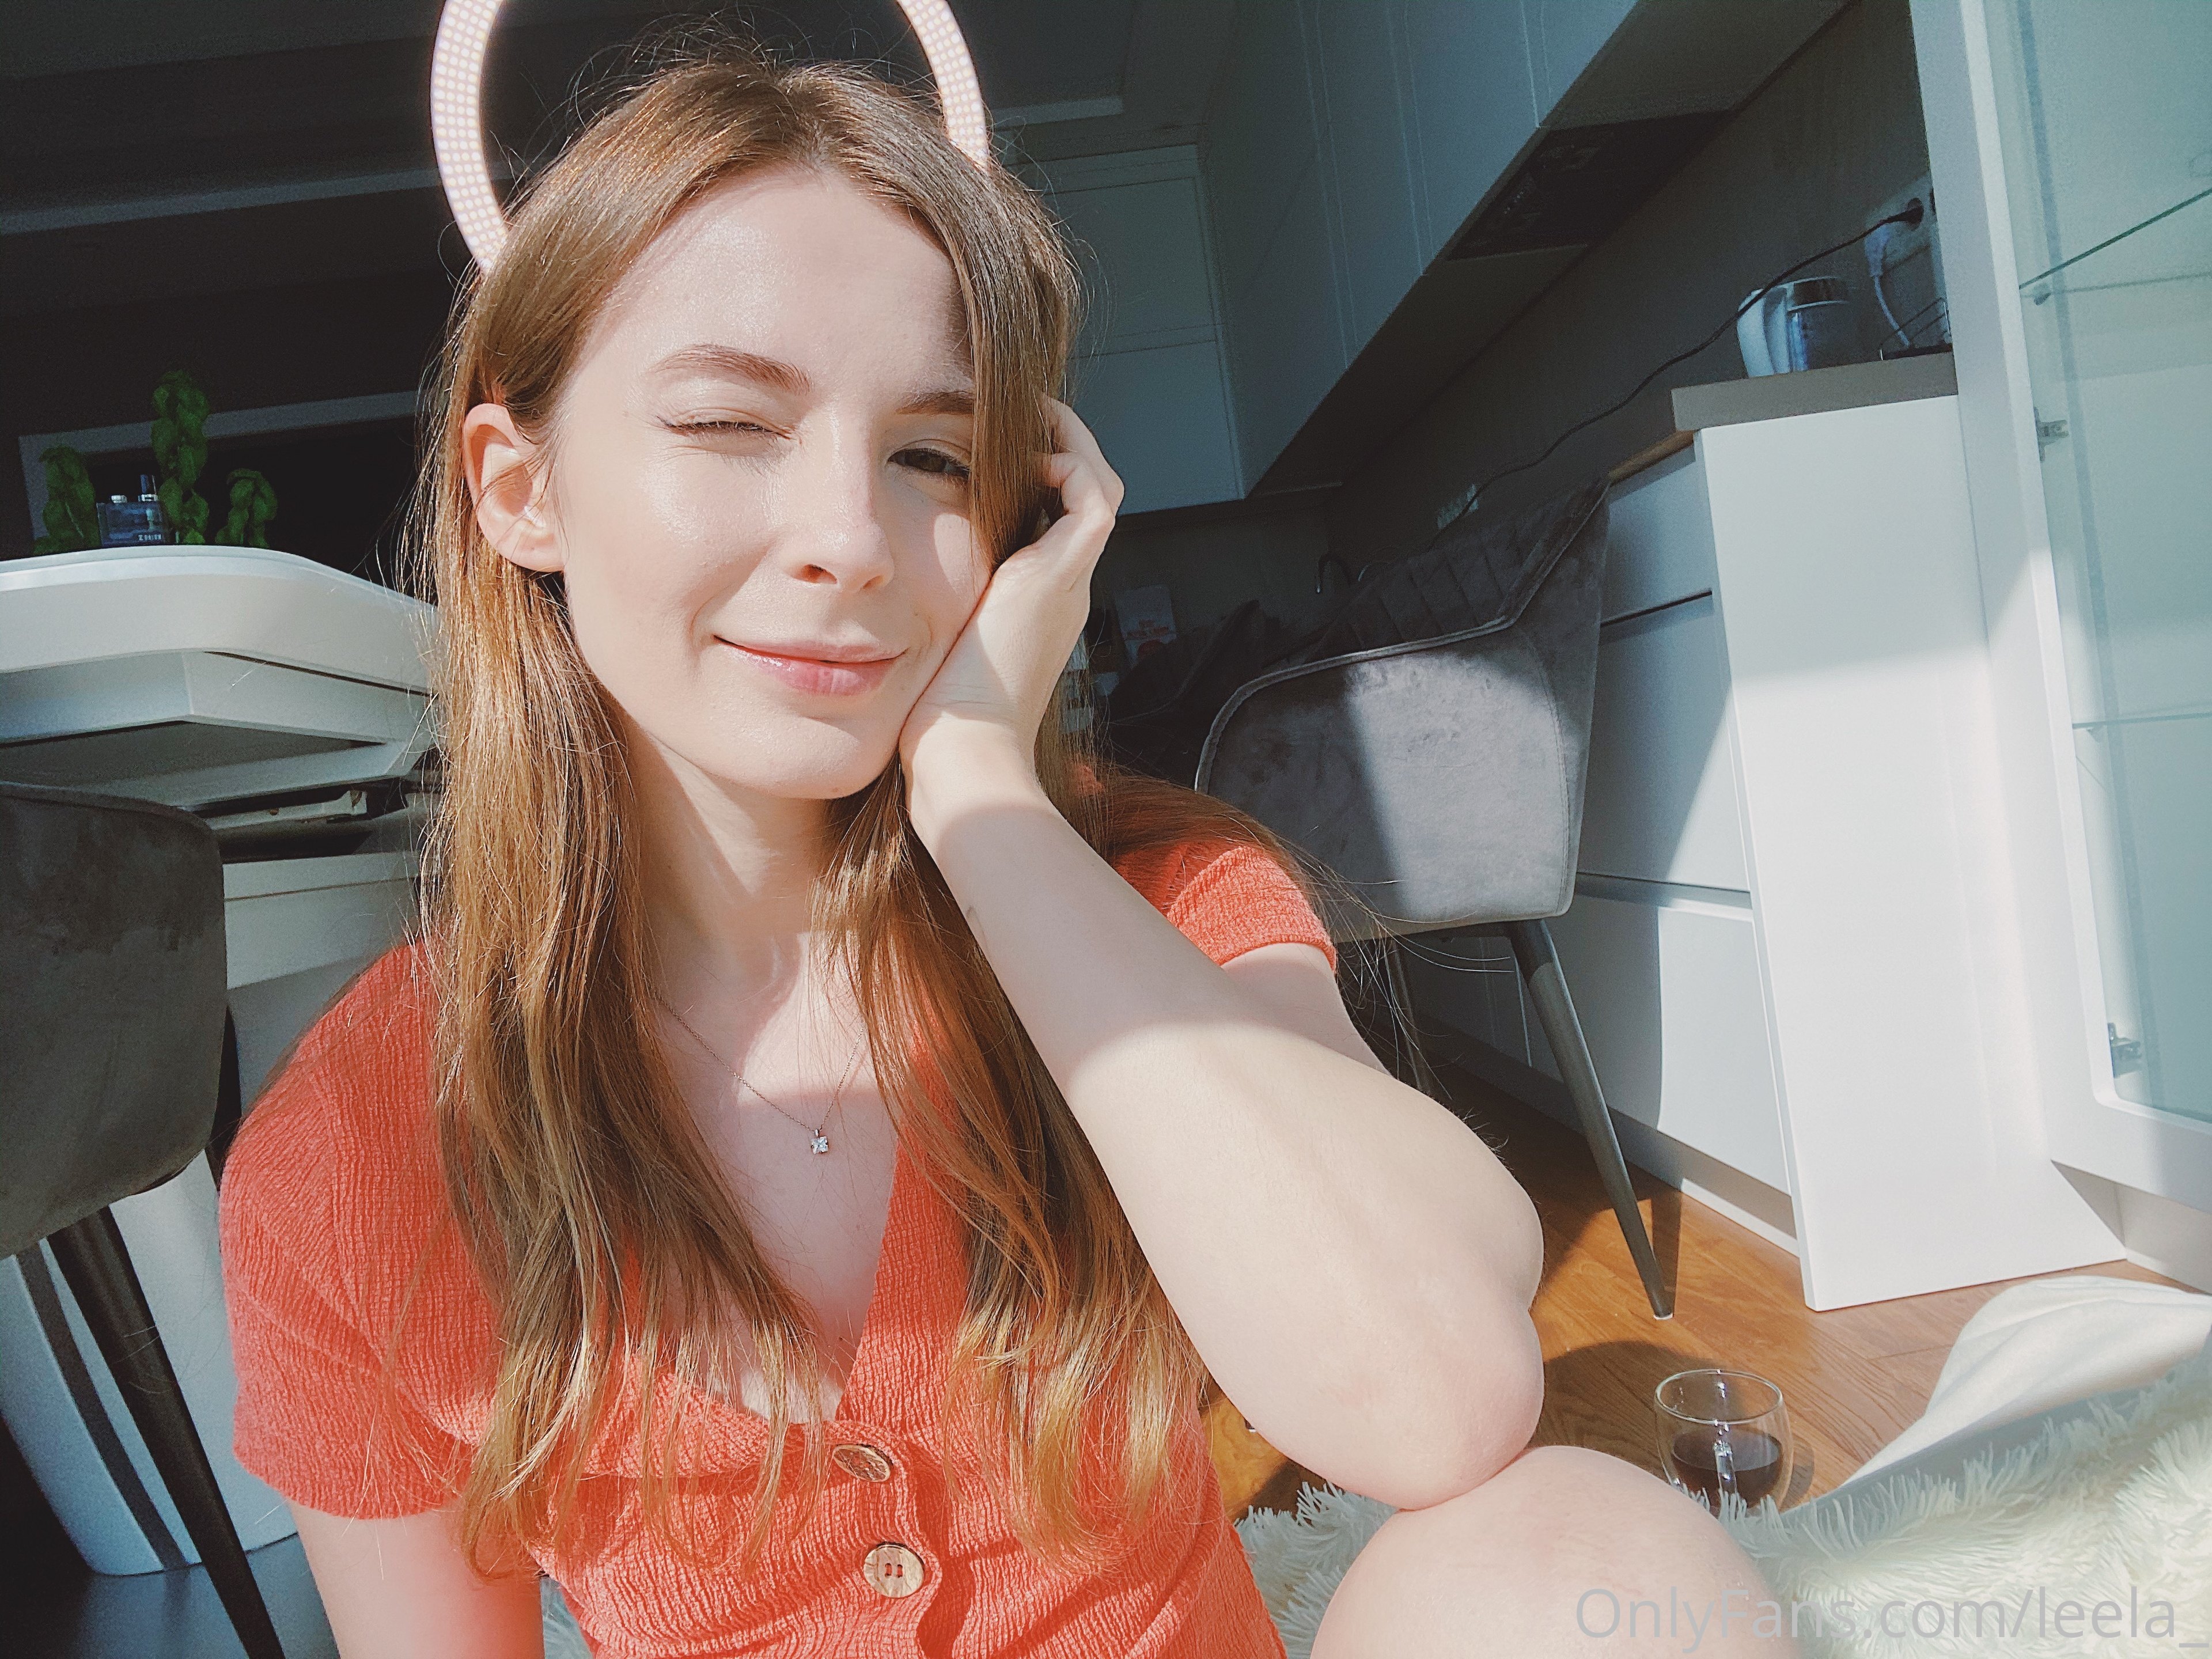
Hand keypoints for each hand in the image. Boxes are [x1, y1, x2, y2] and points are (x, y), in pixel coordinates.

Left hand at [898, 398, 1122, 832]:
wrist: (966, 758)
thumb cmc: (935, 726)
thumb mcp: (926, 655)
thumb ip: (919, 617)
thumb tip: (869, 592)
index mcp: (1035, 609)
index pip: (1051, 527)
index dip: (1030, 481)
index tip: (986, 449)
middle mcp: (1063, 591)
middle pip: (1081, 500)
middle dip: (1053, 450)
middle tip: (1014, 415)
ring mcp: (1069, 584)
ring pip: (1098, 489)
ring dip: (1068, 443)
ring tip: (1030, 413)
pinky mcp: (1063, 577)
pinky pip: (1094, 498)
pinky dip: (1070, 462)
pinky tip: (1029, 451)